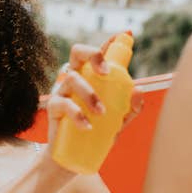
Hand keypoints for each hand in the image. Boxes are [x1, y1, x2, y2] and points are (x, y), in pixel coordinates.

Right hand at [45, 36, 143, 154]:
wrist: (71, 158)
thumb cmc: (96, 132)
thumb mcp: (118, 121)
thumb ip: (130, 108)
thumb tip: (139, 90)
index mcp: (91, 76)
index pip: (99, 53)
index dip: (111, 41)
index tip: (126, 34)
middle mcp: (75, 77)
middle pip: (77, 52)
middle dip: (92, 54)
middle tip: (106, 72)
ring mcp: (62, 91)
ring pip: (71, 78)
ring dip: (88, 93)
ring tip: (101, 112)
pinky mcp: (53, 107)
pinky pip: (61, 103)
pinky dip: (76, 114)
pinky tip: (87, 126)